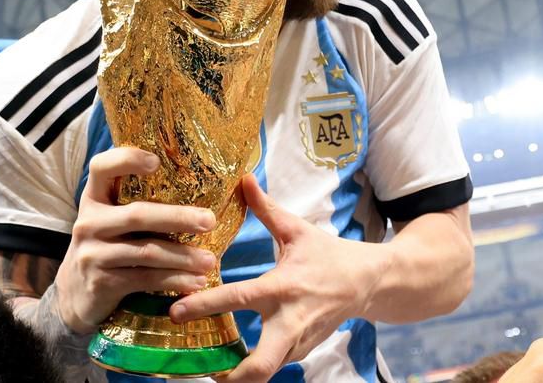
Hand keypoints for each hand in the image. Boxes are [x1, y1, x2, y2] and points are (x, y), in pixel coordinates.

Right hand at [53, 147, 218, 332]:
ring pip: (147, 251)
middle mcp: (89, 222)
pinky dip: (175, 280)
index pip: (102, 167)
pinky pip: (145, 278)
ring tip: (210, 260)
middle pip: (137, 214)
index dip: (126, 159)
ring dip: (184, 257)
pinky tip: (196, 282)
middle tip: (210, 220)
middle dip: (178, 217)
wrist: (75, 295)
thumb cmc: (108, 246)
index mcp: (94, 198)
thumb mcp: (112, 220)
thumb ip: (138, 203)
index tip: (156, 161)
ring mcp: (93, 253)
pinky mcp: (101, 282)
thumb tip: (202, 188)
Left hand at [170, 174, 381, 382]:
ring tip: (208, 370)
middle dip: (231, 379)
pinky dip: (252, 368)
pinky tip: (232, 362)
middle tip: (200, 373)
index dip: (205, 306)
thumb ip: (266, 208)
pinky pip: (273, 365)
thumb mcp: (297, 230)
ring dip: (237, 376)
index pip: (238, 298)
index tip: (176, 312)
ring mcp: (297, 342)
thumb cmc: (328, 255)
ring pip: (266, 371)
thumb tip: (244, 178)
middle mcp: (289, 321)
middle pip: (260, 366)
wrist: (367, 282)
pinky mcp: (301, 353)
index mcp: (283, 287)